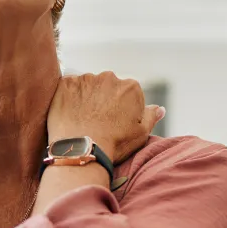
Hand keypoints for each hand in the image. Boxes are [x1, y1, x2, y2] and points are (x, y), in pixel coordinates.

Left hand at [48, 72, 164, 162]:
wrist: (82, 150)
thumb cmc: (114, 144)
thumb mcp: (140, 134)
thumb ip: (151, 117)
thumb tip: (160, 109)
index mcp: (131, 87)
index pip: (128, 93)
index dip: (122, 109)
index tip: (115, 123)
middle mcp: (110, 77)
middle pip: (107, 86)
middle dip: (104, 99)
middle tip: (97, 122)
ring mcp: (86, 79)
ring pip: (87, 85)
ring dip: (86, 97)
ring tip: (82, 119)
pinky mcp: (66, 83)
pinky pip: (68, 86)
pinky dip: (69, 97)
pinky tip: (70, 114)